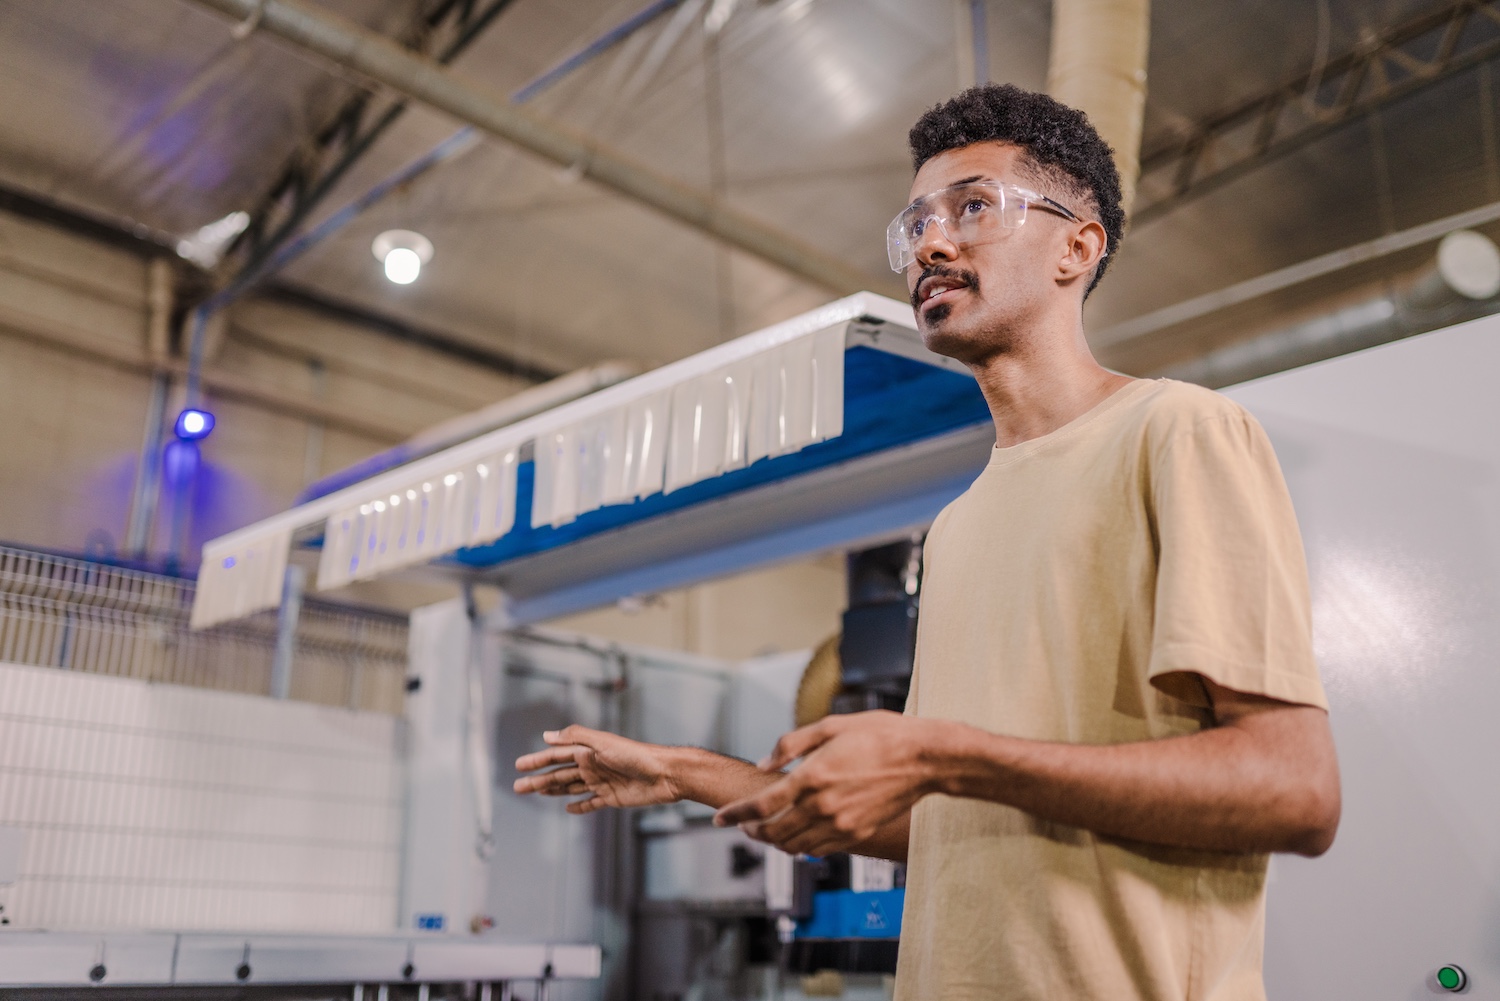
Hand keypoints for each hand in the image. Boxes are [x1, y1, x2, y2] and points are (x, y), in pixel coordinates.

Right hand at [513, 725, 681, 814]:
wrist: (664, 774)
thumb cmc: (635, 755)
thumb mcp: (602, 743)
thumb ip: (575, 738)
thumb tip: (547, 736)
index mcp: (588, 752)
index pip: (556, 756)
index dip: (537, 761)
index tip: (518, 766)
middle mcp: (592, 766)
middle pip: (559, 775)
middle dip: (538, 780)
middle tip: (518, 787)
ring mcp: (602, 782)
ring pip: (571, 788)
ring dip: (553, 791)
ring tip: (536, 792)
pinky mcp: (612, 797)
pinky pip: (591, 803)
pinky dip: (580, 806)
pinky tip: (569, 809)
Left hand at [714, 710, 942, 855]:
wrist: (923, 759)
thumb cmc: (881, 736)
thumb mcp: (831, 726)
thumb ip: (792, 745)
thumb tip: (766, 763)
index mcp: (813, 777)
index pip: (762, 805)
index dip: (736, 813)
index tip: (720, 818)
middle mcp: (824, 806)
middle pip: (774, 832)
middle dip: (752, 831)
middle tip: (742, 825)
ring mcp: (842, 825)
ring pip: (795, 846)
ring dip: (775, 842)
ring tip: (766, 831)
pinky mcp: (857, 834)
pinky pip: (820, 850)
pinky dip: (802, 847)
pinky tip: (798, 835)